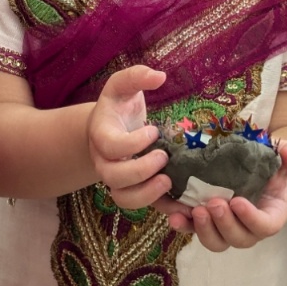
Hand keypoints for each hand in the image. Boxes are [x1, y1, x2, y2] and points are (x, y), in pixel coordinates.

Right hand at [86, 65, 170, 208]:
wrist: (110, 128)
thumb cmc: (118, 106)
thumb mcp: (123, 86)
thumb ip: (136, 76)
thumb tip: (159, 76)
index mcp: (101, 135)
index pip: (110, 147)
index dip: (132, 143)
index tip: (153, 130)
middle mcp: (105, 161)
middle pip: (113, 178)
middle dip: (140, 171)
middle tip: (164, 157)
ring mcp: (119, 179)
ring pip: (124, 199)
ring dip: (147, 195)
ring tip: (169, 182)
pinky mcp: (136, 190)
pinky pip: (146, 207)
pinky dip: (165, 209)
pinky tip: (185, 204)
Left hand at [163, 138, 286, 250]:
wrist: (251, 168)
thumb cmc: (272, 165)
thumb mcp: (286, 156)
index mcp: (270, 216)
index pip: (265, 226)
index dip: (252, 219)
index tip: (238, 202)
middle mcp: (248, 228)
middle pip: (238, 239)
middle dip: (224, 224)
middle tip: (214, 204)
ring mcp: (224, 228)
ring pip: (215, 242)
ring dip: (203, 230)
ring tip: (194, 210)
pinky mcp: (204, 223)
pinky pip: (193, 230)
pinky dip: (183, 225)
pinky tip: (174, 215)